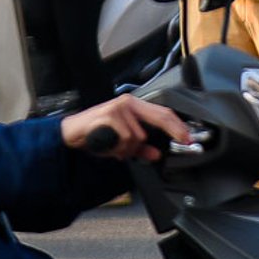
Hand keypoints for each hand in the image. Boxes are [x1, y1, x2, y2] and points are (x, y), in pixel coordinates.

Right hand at [61, 95, 191, 160]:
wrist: (71, 134)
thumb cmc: (95, 135)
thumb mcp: (122, 144)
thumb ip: (140, 147)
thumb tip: (156, 154)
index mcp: (133, 107)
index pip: (162, 112)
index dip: (177, 125)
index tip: (188, 137)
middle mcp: (128, 103)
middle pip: (159, 117)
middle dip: (173, 131)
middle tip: (184, 140)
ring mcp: (119, 107)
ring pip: (139, 136)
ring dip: (128, 149)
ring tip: (115, 148)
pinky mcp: (110, 115)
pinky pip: (125, 138)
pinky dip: (118, 148)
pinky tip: (108, 146)